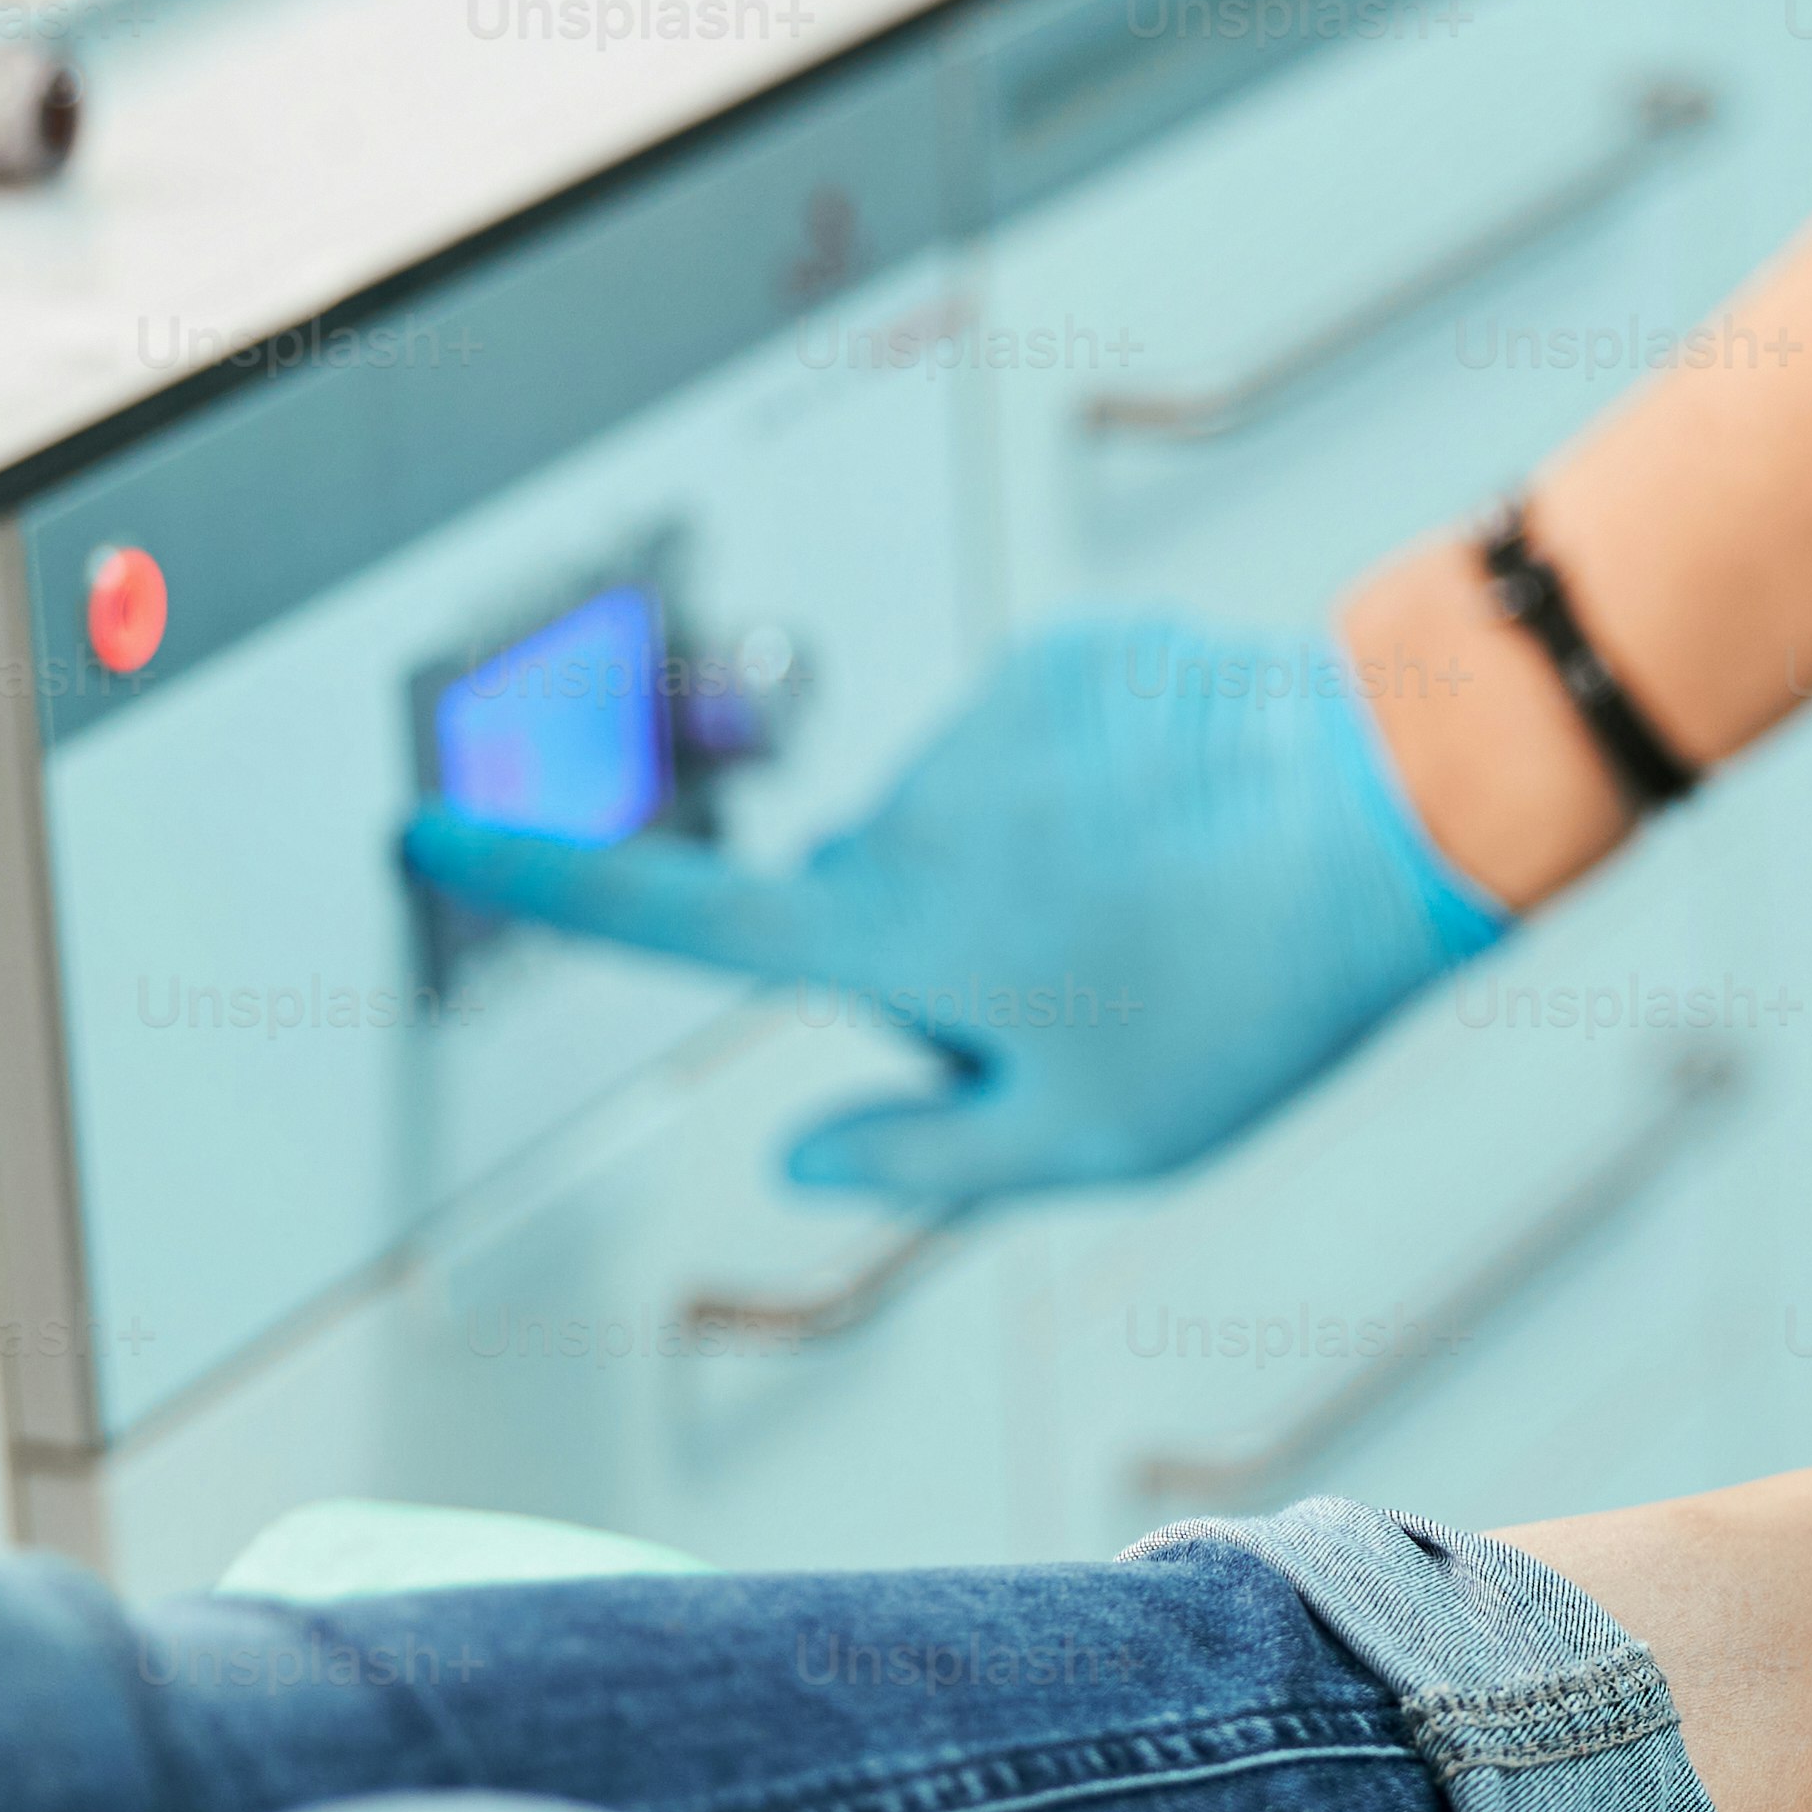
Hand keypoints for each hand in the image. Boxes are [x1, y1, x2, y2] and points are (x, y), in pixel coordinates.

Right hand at [398, 610, 1505, 1202]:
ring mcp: (988, 719)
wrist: (1391, 812)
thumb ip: (920, 1155)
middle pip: (869, 899)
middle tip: (1092, 998)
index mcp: (892, 935)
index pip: (671, 916)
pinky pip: (1047, 743)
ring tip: (1167, 907)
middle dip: (942, 951)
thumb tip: (800, 1154)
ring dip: (1035, 867)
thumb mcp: (1084, 1140)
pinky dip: (1097, 786)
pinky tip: (1193, 824)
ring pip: (971, 820)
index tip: (421, 833)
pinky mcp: (1070, 656)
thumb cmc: (1247, 997)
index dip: (536, 882)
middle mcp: (910, 810)